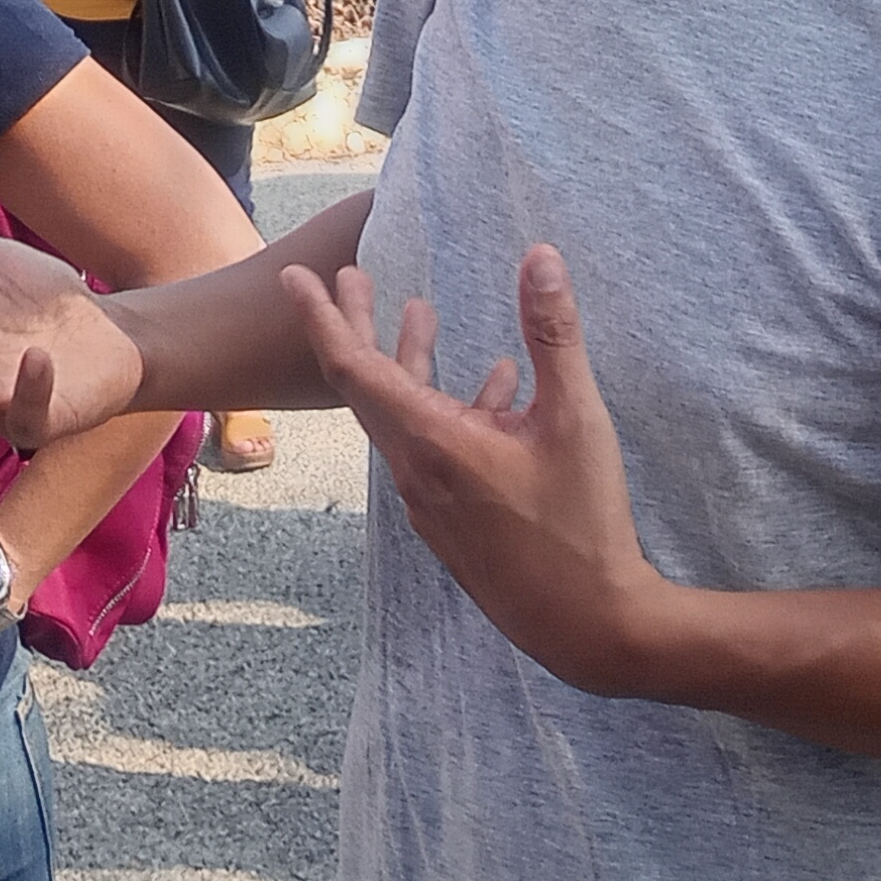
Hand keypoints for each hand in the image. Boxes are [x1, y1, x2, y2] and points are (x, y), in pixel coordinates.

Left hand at [289, 244, 667, 697]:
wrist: (588, 625)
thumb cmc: (582, 523)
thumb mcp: (575, 417)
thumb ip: (553, 333)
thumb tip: (540, 256)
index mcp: (432, 442)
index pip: (354, 368)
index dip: (321, 317)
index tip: (293, 277)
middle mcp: (416, 472)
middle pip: (368, 387)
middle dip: (358, 326)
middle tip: (352, 274)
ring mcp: (431, 503)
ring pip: (403, 417)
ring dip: (410, 362)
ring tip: (424, 313)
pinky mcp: (452, 522)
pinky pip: (430, 448)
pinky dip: (446, 405)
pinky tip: (496, 386)